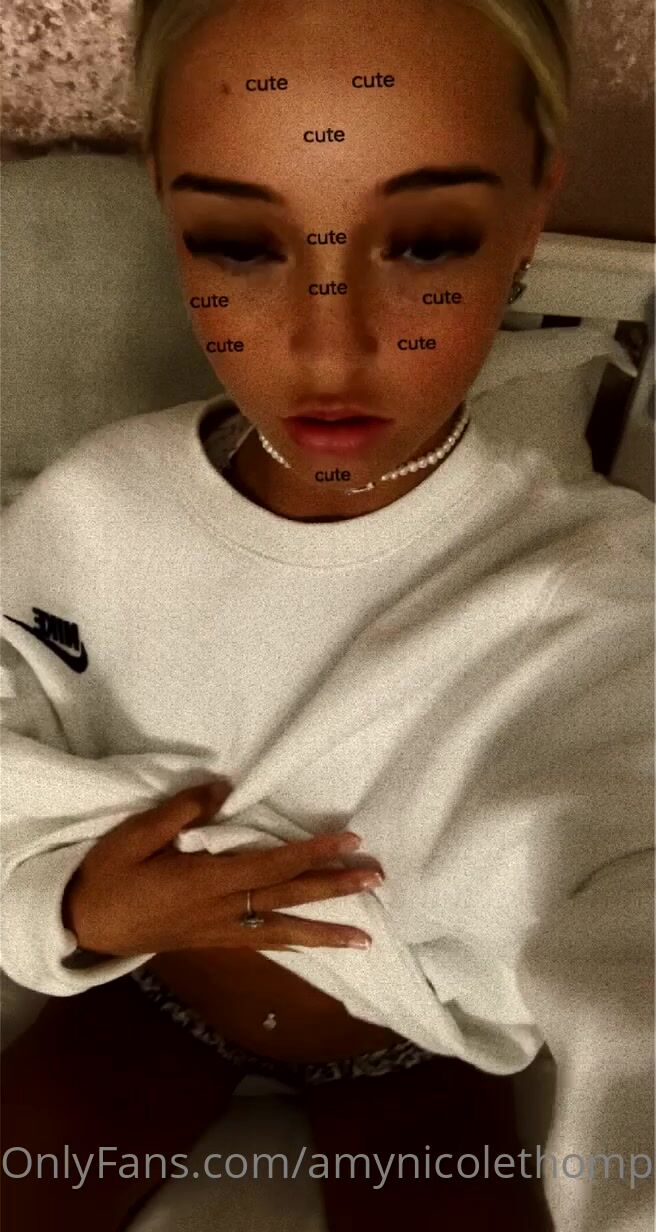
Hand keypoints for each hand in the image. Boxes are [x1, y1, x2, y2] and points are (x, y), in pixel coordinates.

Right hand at [62, 779, 381, 955]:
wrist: (83, 926)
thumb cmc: (108, 875)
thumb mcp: (136, 834)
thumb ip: (182, 812)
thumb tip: (224, 789)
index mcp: (207, 881)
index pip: (272, 865)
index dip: (313, 853)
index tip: (349, 842)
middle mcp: (223, 910)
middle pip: (288, 898)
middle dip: (335, 889)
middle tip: (377, 880)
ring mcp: (220, 931)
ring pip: (283, 932)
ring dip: (326, 932)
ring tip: (365, 938)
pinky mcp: (213, 942)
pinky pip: (262, 944)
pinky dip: (294, 946)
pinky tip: (313, 948)